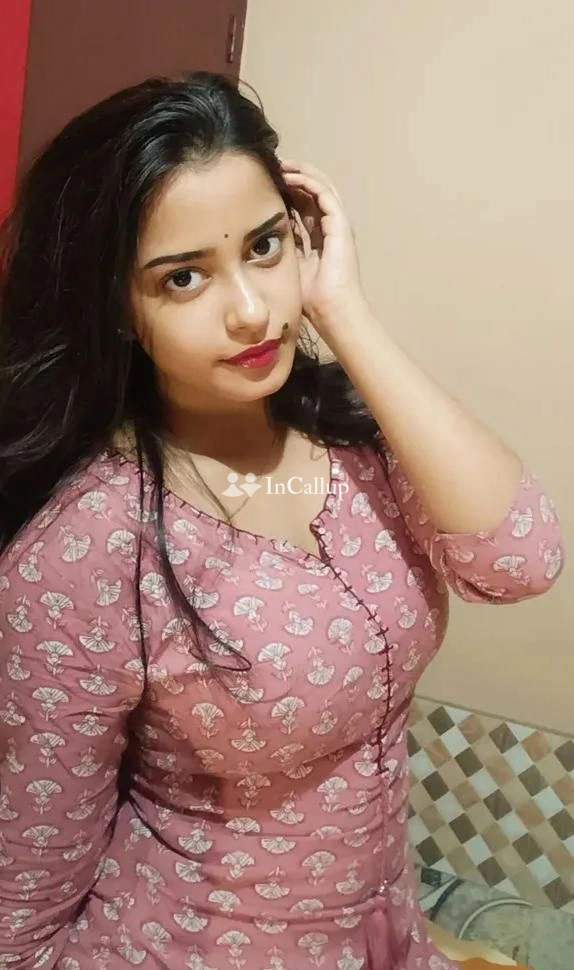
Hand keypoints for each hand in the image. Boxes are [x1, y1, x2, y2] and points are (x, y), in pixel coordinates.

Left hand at [280, 159, 366, 331]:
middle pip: (313, 191)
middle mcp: (330, 227)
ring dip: (301, 172)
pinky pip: (324, 193)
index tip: (267, 182)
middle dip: (294, 176)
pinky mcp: (340, 224)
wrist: (332, 310)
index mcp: (319, 237)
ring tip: (281, 164)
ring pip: (320, 186)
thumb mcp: (290, 265)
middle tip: (273, 165)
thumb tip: (258, 237)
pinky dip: (308, 181)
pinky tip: (290, 176)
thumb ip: (281, 247)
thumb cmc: (312, 298)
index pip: (304, 205)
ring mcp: (337, 224)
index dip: (288, 191)